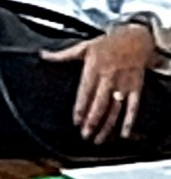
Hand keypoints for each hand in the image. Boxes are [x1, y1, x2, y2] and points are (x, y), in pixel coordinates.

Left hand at [41, 24, 156, 142]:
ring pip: (115, 109)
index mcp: (94, 68)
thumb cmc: (106, 44)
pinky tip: (122, 134)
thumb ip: (62, 55)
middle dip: (92, 121)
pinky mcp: (136, 88)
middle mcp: (108, 77)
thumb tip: (42, 55)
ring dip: (107, 126)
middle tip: (85, 135)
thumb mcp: (83, 47)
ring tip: (98, 139)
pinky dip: (129, 121)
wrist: (134, 39)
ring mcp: (123, 84)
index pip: (85, 92)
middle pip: (99, 104)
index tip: (76, 121)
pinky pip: (133, 107)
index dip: (80, 107)